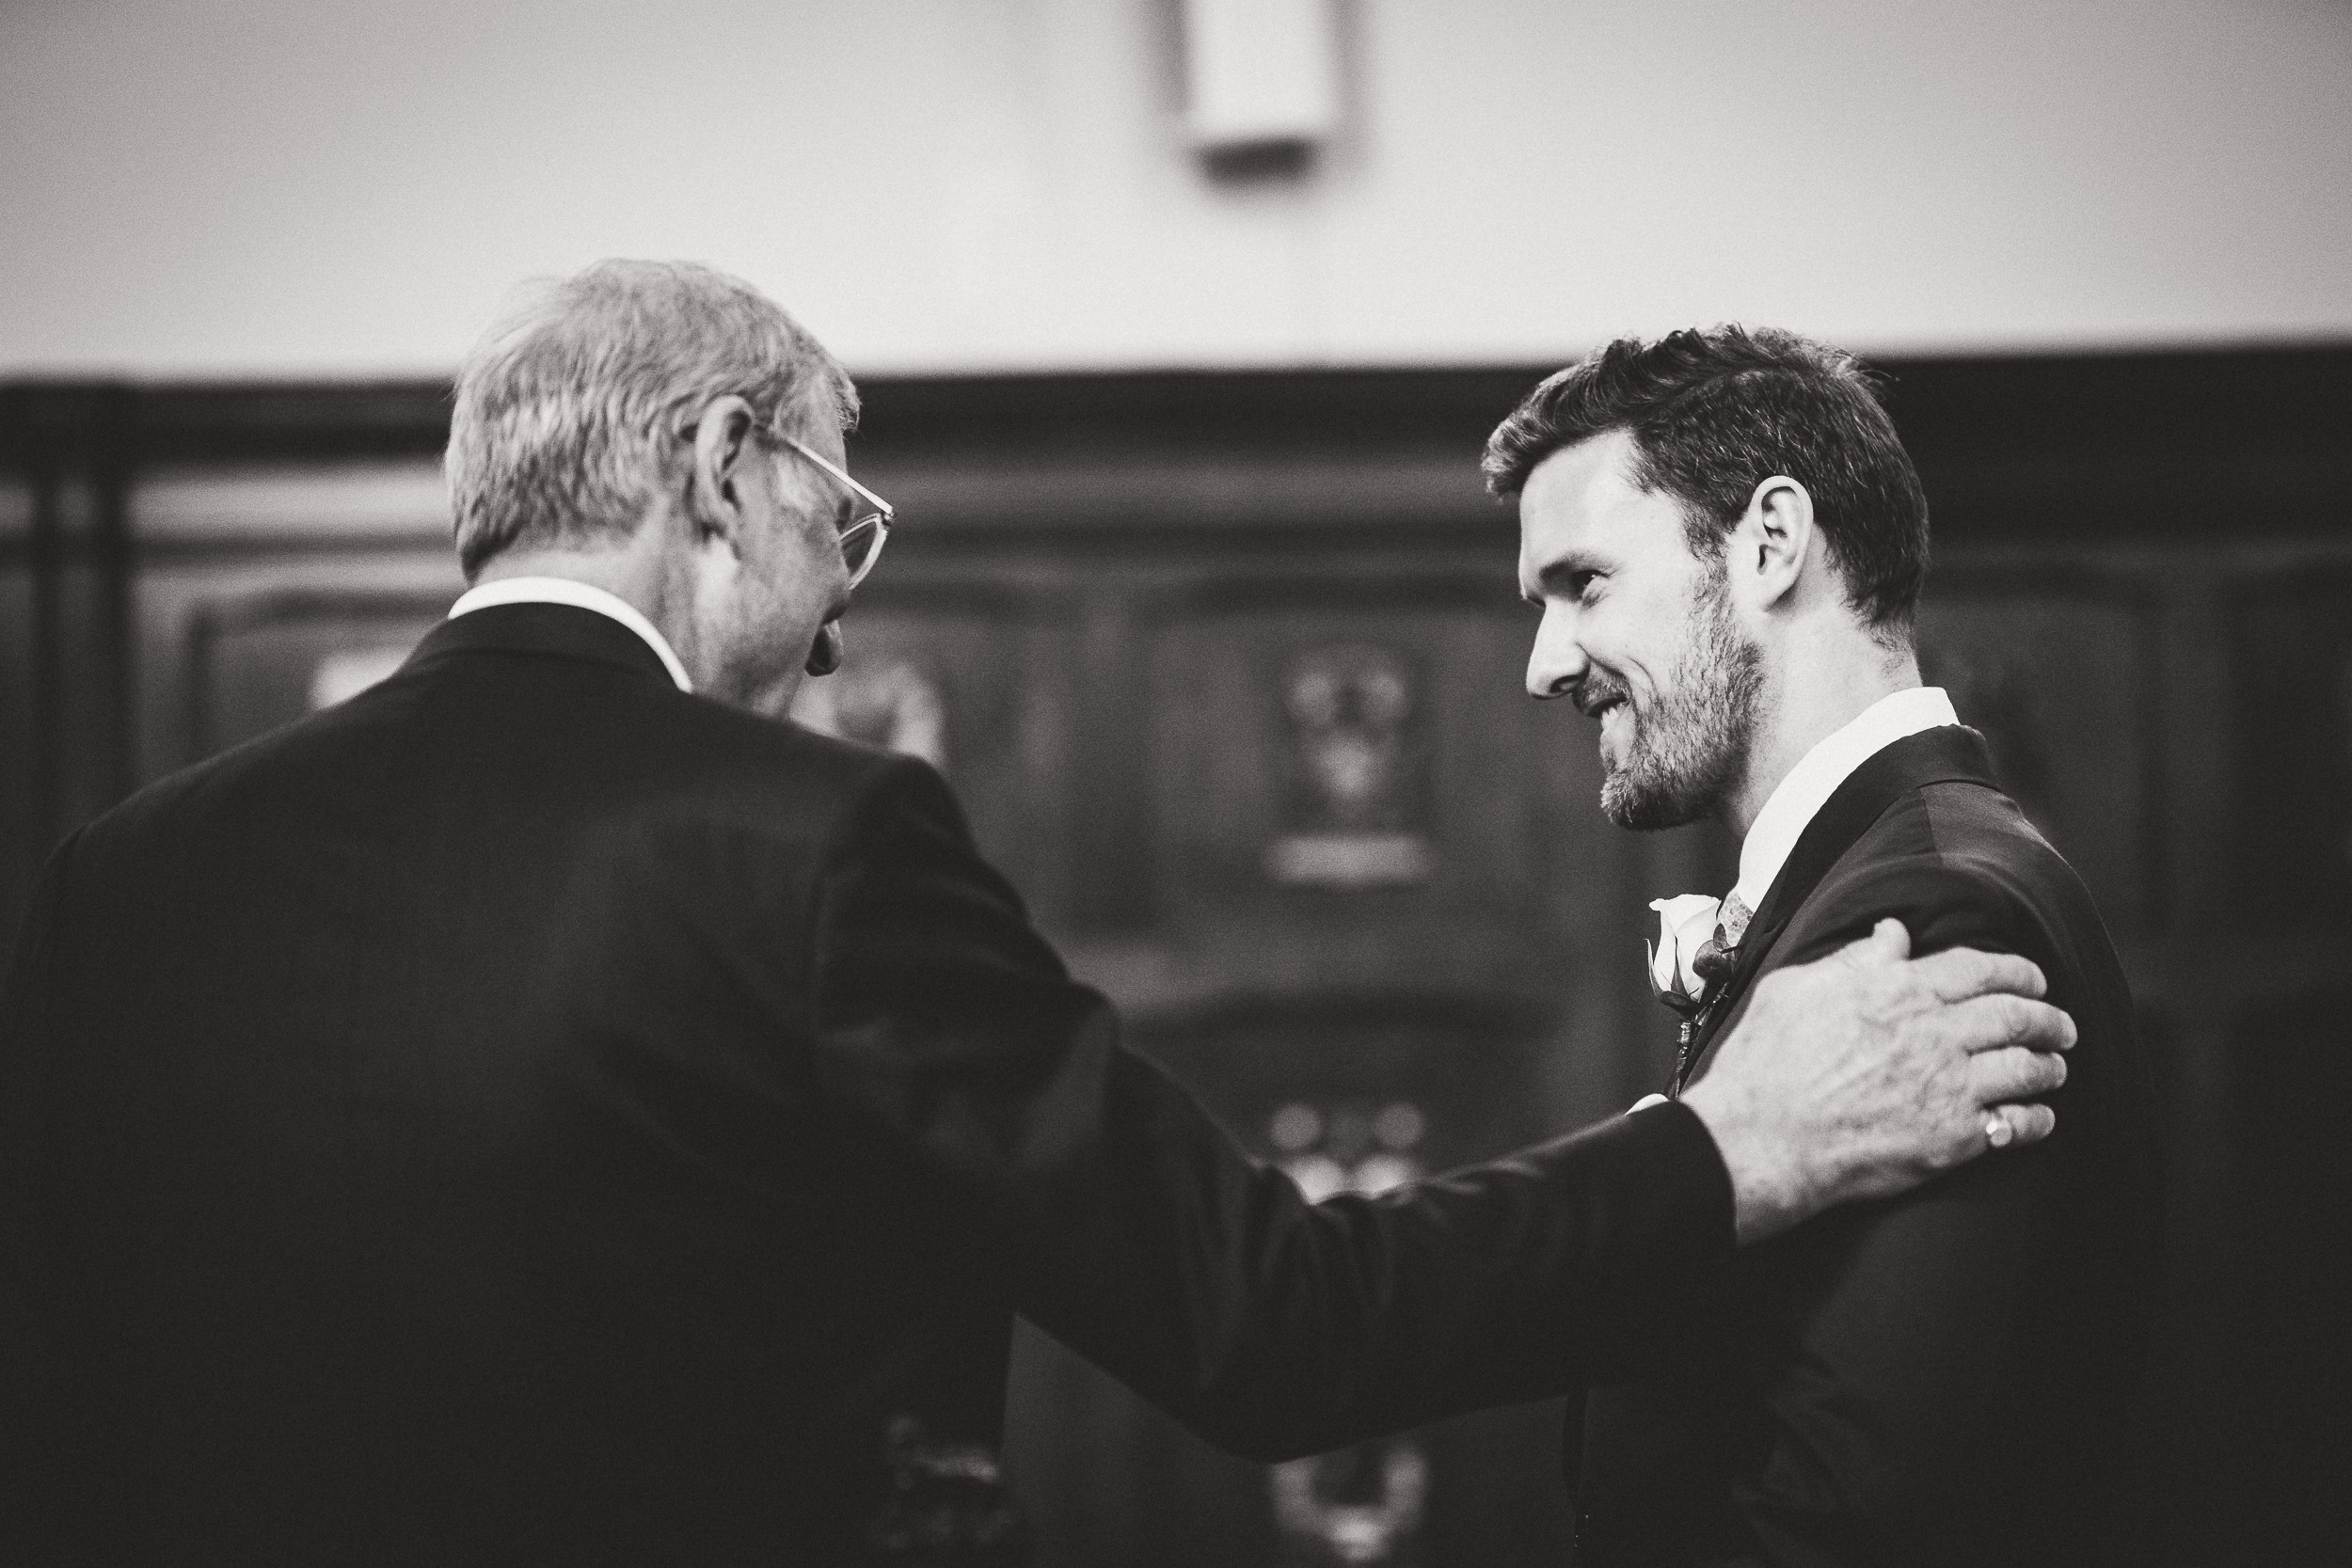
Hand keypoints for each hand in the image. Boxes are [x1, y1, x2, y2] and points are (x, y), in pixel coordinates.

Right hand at [1679, 918, 2073, 1244]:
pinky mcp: (1952, 1139)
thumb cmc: (1767, 1063)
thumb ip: (1854, 960)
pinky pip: (2016, 1124)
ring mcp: (1948, 1087)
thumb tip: (1893, 935)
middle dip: (2048, 1018)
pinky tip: (2041, 1116)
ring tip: (2056, 1068)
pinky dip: (2038, 1118)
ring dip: (2050, 1065)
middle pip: (2015, 1016)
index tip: (2032, 978)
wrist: (1761, 1138)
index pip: (1979, 969)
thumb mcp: (1797, 988)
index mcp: (1899, 992)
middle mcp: (1934, 1034)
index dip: (2016, 971)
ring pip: (2027, 1068)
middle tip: (2061, 1025)